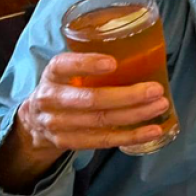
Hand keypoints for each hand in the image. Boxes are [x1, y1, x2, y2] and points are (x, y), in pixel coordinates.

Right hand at [0, 53, 168, 191]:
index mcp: (53, 73)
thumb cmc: (66, 87)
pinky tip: (153, 131)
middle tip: (155, 89)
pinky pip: (104, 140)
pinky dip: (131, 136)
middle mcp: (51, 99)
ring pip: (100, 121)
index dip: (87, 64)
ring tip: (160, 105)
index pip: (65, 65)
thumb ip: (93, 62)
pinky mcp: (68, 142)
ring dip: (135, 115)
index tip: (113, 62)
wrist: (35, 121)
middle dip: (127, 96)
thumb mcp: (69, 70)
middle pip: (91, 99)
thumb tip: (144, 52)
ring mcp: (58, 124)